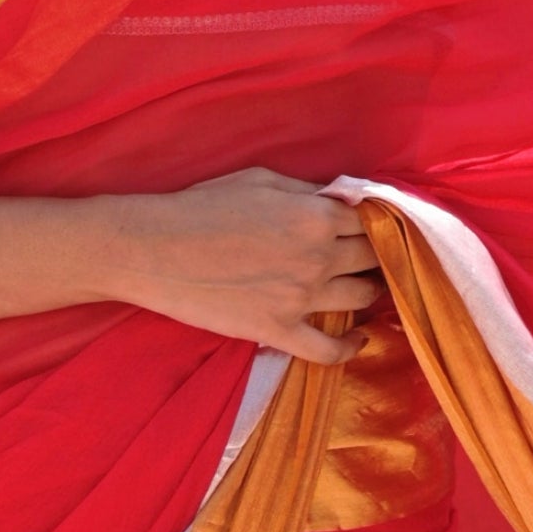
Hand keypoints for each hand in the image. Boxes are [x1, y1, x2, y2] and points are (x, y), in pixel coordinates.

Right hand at [103, 168, 381, 361]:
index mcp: (315, 216)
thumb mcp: (260, 180)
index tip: (376, 225)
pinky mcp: (278, 331)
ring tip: (368, 287)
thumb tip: (340, 200)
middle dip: (378, 253)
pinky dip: (351, 346)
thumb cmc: (202, 205)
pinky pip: (329, 350)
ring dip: (371, 292)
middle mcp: (318, 257)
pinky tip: (358, 338)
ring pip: (362, 298)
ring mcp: (301, 299)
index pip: (370, 219)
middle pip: (374, 257)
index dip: (376, 220)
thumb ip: (307, 192)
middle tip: (374, 255)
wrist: (154, 249)